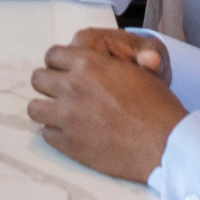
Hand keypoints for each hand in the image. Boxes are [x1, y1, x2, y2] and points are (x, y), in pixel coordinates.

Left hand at [27, 26, 184, 186]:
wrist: (164, 144)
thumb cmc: (157, 106)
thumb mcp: (137, 72)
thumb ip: (109, 65)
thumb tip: (106, 61)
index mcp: (88, 63)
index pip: (52, 55)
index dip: (59, 64)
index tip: (66, 72)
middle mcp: (72, 86)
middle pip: (38, 79)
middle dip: (49, 84)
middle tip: (63, 94)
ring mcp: (68, 116)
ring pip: (35, 108)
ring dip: (47, 109)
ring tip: (62, 115)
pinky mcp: (69, 143)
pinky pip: (46, 134)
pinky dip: (56, 134)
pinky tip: (73, 134)